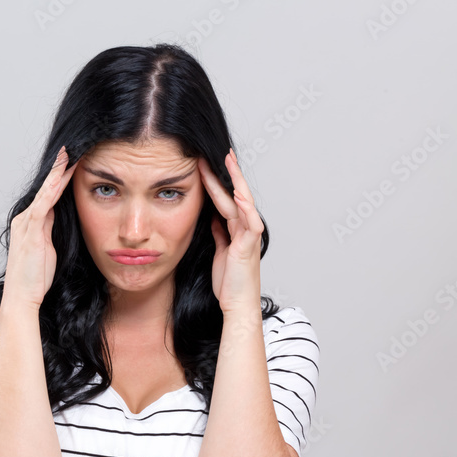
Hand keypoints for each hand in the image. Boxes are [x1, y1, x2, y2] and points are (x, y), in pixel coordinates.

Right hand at [3, 145, 78, 308]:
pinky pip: (44, 203)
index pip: (47, 196)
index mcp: (29, 224)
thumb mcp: (48, 250)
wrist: (21, 296)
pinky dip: (54, 187)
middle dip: (58, 169)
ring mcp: (26, 223)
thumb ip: (51, 232)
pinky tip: (63, 175)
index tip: (71, 163)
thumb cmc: (35, 279)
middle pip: (45, 189)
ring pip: (45, 191)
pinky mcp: (30, 230)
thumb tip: (59, 218)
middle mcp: (25, 219)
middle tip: (71, 149)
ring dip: (58, 172)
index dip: (58, 179)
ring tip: (70, 154)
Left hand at [197, 148, 262, 314]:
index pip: (225, 199)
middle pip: (234, 195)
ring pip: (242, 202)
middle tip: (221, 152)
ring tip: (229, 162)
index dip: (217, 181)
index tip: (207, 163)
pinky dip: (245, 207)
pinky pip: (249, 222)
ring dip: (235, 182)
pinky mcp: (249, 246)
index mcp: (235, 229)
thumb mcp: (220, 251)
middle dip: (226, 174)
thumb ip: (219, 233)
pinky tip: (238, 193)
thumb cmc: (229, 282)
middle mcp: (244, 229)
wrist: (237, 304)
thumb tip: (214, 218)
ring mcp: (248, 236)